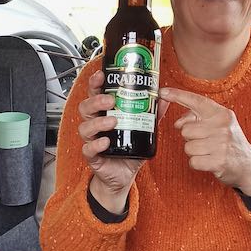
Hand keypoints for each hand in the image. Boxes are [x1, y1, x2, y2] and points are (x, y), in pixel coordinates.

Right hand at [78, 70, 142, 212]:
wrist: (123, 176)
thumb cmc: (129, 150)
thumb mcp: (143, 130)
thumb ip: (152, 115)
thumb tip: (165, 98)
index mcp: (104, 113)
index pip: (95, 94)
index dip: (95, 83)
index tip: (102, 75)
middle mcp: (95, 125)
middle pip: (86, 107)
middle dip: (96, 100)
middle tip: (111, 100)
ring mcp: (92, 140)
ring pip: (85, 127)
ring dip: (98, 122)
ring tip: (113, 121)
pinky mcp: (93, 157)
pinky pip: (89, 149)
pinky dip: (96, 145)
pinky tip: (106, 142)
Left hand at [160, 86, 250, 194]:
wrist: (249, 166)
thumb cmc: (230, 143)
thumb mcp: (218, 125)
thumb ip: (198, 118)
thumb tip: (178, 123)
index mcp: (221, 114)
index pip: (197, 101)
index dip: (178, 95)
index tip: (163, 92)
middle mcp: (222, 126)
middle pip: (185, 130)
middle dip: (191, 138)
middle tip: (206, 142)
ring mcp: (221, 144)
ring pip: (188, 147)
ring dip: (194, 152)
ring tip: (208, 152)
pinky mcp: (219, 161)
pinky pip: (193, 161)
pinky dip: (198, 164)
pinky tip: (209, 162)